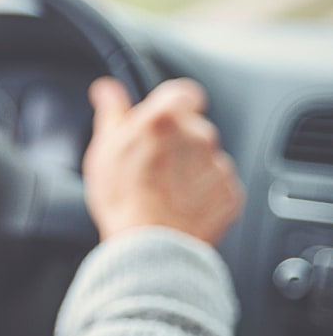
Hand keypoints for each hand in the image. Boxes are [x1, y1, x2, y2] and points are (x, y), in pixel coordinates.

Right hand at [82, 77, 244, 244]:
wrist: (151, 247)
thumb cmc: (124, 198)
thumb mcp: (104, 149)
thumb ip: (112, 112)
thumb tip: (107, 89)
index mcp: (165, 118)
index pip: (184, 92)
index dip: (174, 104)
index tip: (162, 118)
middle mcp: (198, 136)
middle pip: (193, 127)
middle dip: (177, 141)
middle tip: (153, 164)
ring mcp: (218, 166)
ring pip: (206, 157)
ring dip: (190, 167)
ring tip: (165, 190)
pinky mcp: (230, 194)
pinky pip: (219, 185)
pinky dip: (204, 192)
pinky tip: (180, 205)